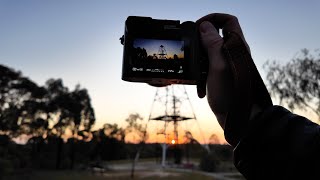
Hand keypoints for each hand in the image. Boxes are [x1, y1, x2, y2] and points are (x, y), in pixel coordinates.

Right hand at [197, 13, 272, 145]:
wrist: (238, 119)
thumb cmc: (232, 95)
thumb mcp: (219, 66)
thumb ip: (213, 44)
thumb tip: (205, 26)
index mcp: (236, 47)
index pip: (229, 20)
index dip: (213, 18)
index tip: (198, 27)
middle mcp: (233, 53)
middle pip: (217, 34)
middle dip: (202, 39)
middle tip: (192, 48)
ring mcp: (227, 65)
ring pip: (210, 51)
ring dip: (200, 58)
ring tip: (195, 69)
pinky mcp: (222, 76)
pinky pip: (208, 66)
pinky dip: (201, 71)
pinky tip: (199, 83)